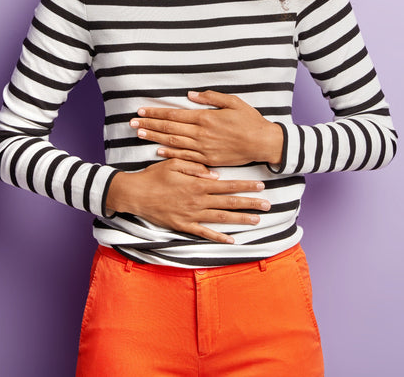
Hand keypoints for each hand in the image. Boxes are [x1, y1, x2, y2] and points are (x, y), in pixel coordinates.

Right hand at [105, 158, 270, 243]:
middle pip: (229, 202)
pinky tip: (232, 240)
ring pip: (221, 218)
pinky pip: (205, 233)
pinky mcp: (184, 226)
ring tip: (257, 219)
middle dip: (250, 202)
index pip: (227, 185)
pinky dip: (219, 237)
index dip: (245, 185)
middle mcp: (198, 200)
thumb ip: (196, 168)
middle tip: (268, 204)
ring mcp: (192, 215)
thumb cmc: (154, 176)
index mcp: (197, 183)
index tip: (260, 185)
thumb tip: (216, 175)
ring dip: (240, 219)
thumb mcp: (174, 163)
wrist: (135, 194)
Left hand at [129, 90, 283, 166]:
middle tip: (132, 122)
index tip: (141, 110)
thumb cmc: (250, 120)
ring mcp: (204, 149)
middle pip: (169, 128)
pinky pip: (185, 157)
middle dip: (149, 124)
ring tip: (139, 134)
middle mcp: (201, 134)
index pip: (174, 115)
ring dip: (154, 137)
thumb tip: (190, 95)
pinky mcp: (209, 160)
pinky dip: (170, 154)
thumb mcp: (233, 102)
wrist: (263, 143)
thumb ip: (211, 98)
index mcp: (206, 118)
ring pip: (173, 142)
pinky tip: (158, 150)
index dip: (156, 113)